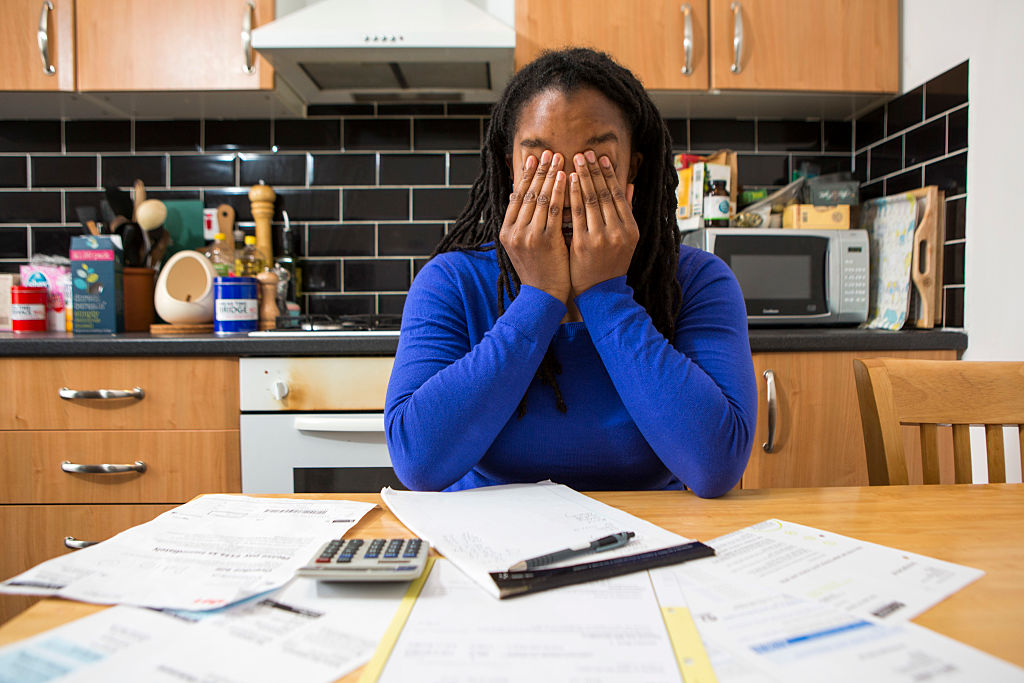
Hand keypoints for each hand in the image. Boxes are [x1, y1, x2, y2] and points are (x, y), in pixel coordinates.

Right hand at [499, 150, 570, 303]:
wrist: (544, 296)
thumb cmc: (538, 269)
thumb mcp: (522, 245)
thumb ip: (521, 222)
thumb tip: (516, 195)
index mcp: (505, 231)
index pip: (516, 195)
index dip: (527, 175)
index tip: (535, 159)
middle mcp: (514, 231)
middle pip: (528, 193)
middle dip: (541, 170)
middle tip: (551, 152)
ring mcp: (528, 236)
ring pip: (541, 198)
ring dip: (552, 176)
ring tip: (561, 159)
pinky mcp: (545, 241)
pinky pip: (555, 210)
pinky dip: (561, 192)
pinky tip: (567, 179)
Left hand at [567, 151, 637, 294]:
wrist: (599, 293)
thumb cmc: (610, 264)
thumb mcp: (626, 239)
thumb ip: (627, 212)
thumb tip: (630, 185)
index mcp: (631, 229)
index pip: (619, 194)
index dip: (609, 174)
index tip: (601, 158)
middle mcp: (618, 231)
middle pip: (605, 193)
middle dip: (594, 170)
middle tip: (585, 152)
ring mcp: (601, 238)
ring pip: (591, 200)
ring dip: (583, 177)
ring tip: (575, 160)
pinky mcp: (583, 244)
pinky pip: (577, 213)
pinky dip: (573, 195)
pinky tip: (569, 181)